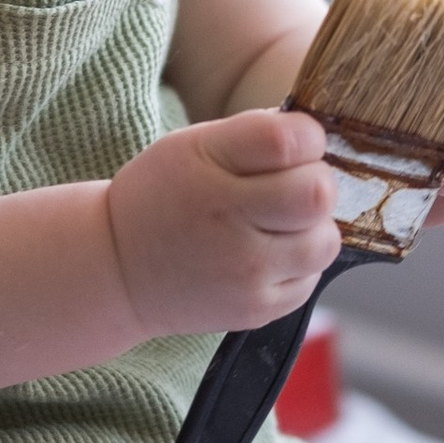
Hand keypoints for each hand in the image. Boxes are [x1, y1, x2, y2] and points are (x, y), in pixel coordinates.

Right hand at [106, 111, 341, 333]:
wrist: (118, 270)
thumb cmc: (164, 196)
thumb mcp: (192, 144)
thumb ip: (255, 133)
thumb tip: (315, 134)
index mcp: (209, 166)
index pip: (292, 140)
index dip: (307, 138)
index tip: (294, 146)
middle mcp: (228, 221)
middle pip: (318, 193)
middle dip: (315, 182)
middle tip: (289, 188)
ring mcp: (245, 272)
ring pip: (324, 240)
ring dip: (312, 228)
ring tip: (279, 225)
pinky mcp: (257, 309)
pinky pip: (311, 279)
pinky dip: (298, 264)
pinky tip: (266, 255)